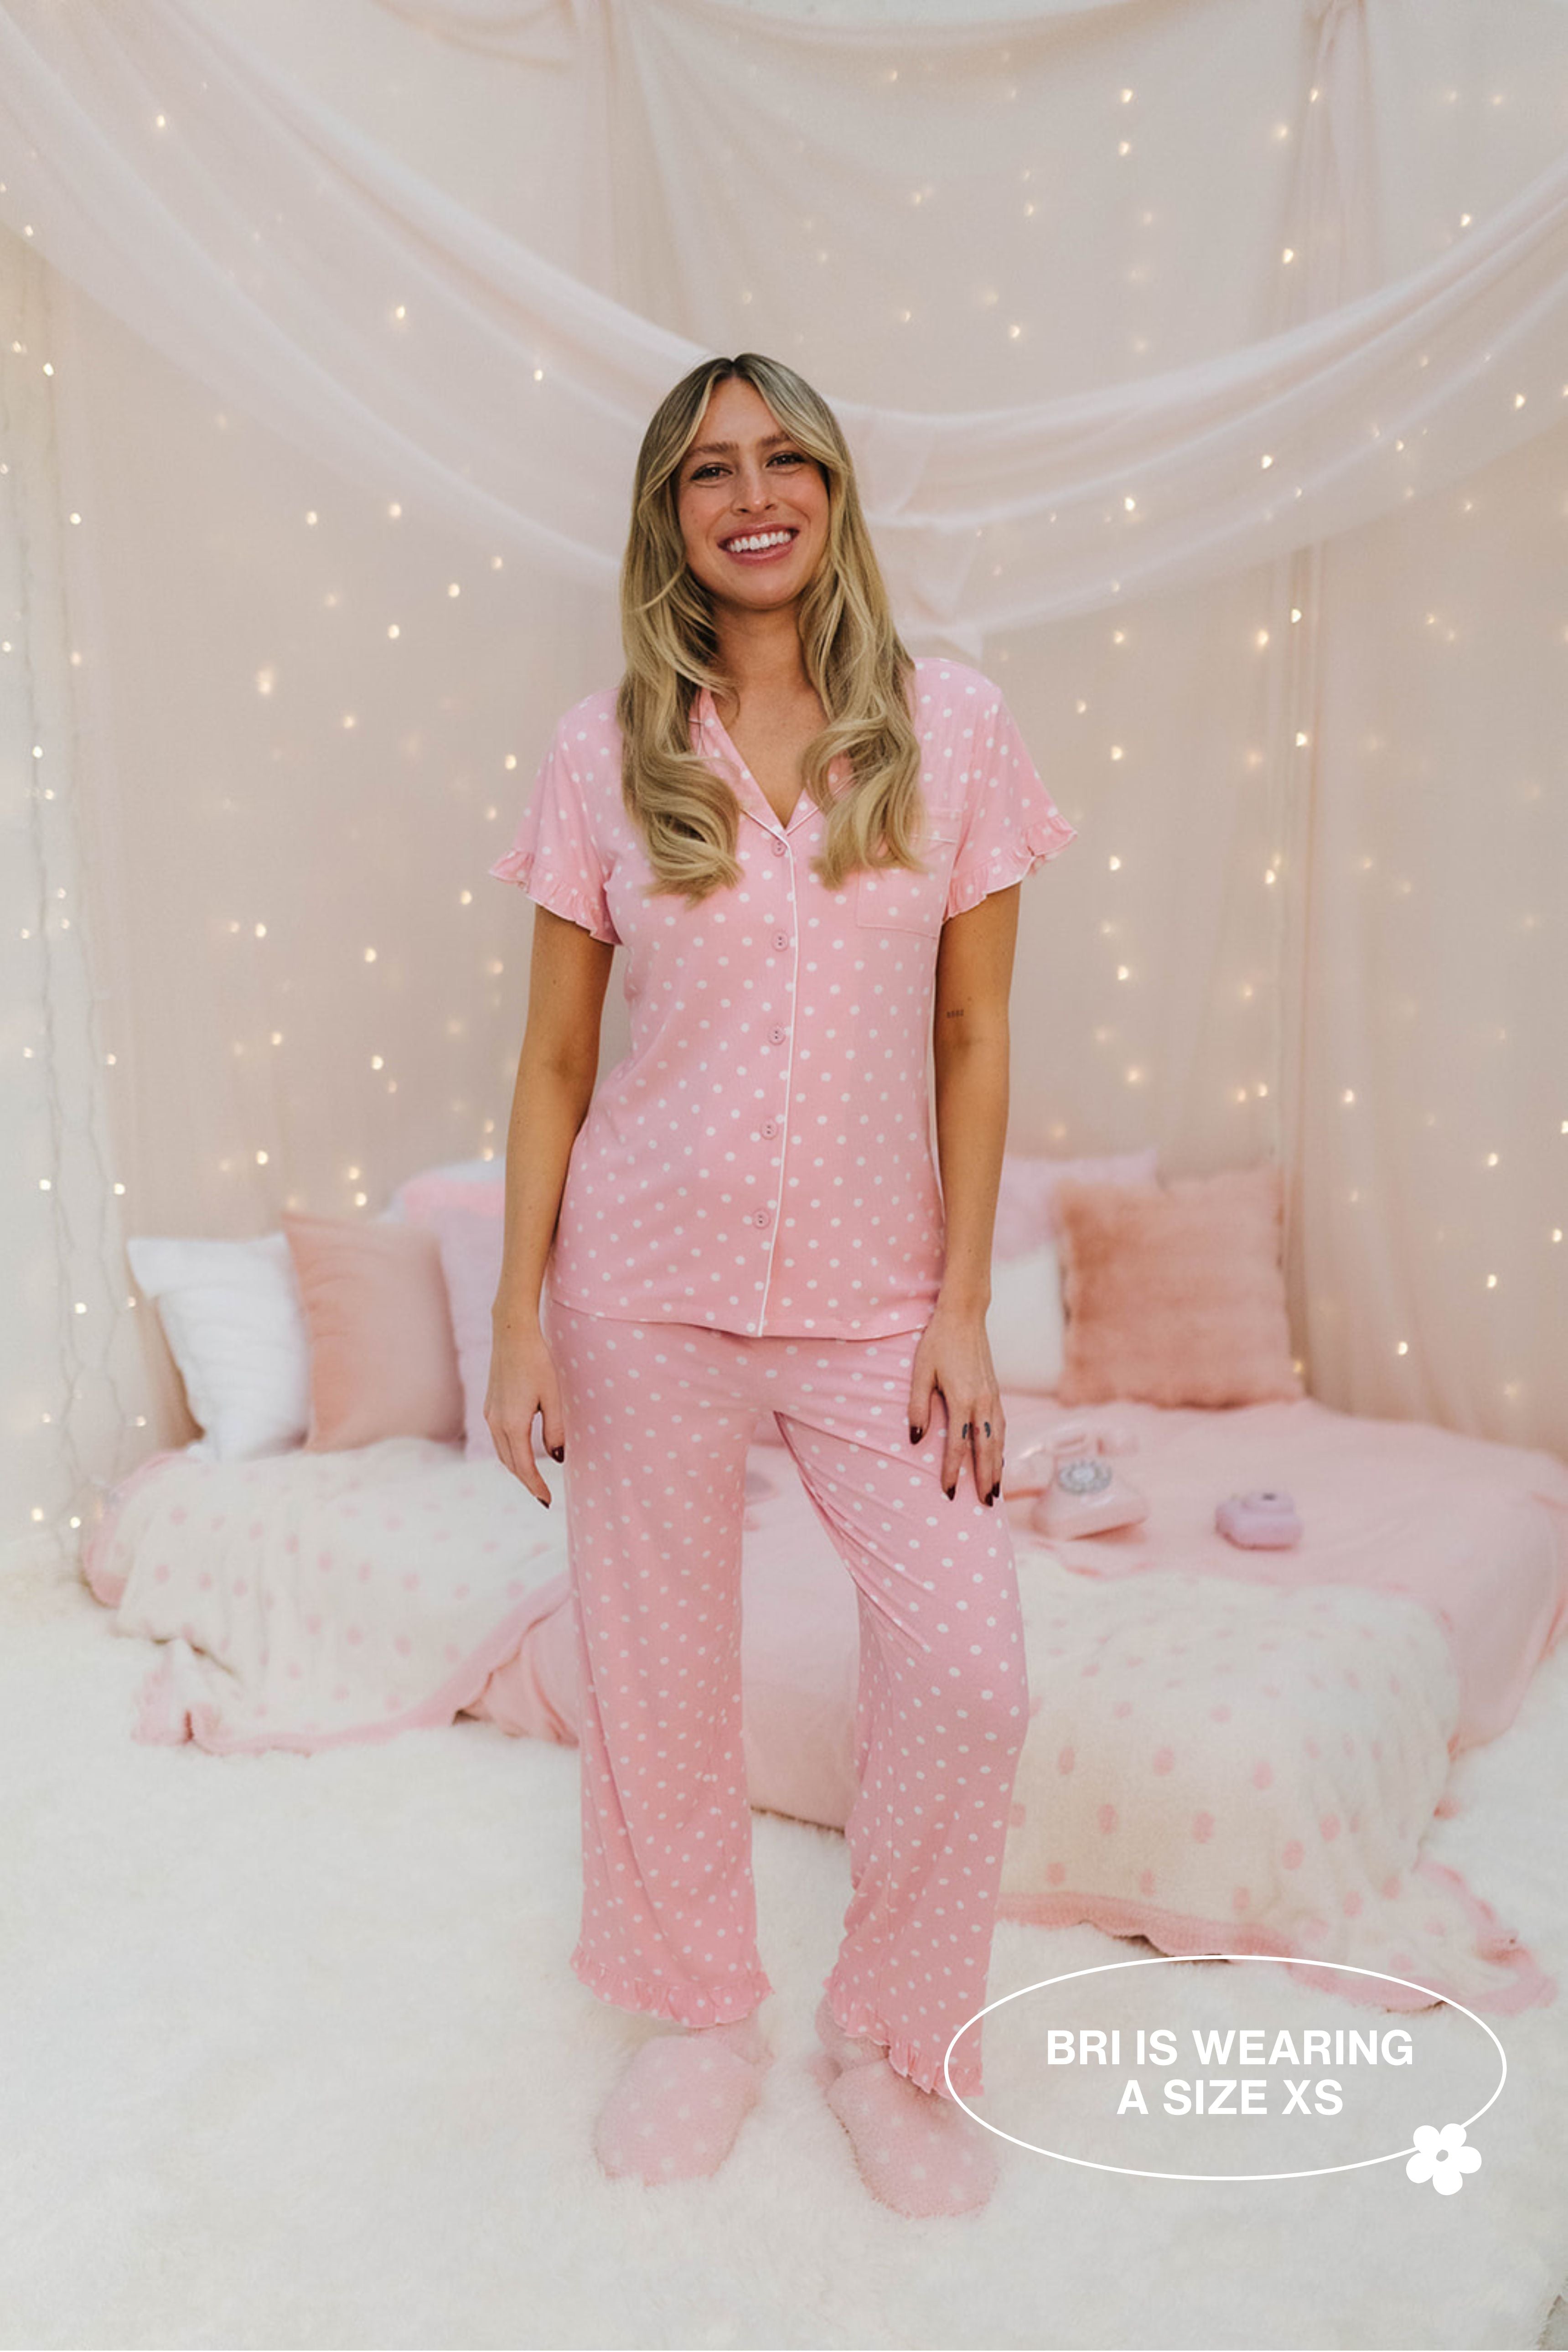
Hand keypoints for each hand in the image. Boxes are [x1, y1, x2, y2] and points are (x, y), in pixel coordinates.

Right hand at [484, 1318, 564, 1507]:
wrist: (512, 1335)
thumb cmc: (537, 1363)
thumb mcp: (552, 1397)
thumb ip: (555, 1431)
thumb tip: (557, 1458)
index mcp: (512, 1424)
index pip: (523, 1467)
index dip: (535, 1486)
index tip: (546, 1501)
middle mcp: (496, 1423)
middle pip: (510, 1464)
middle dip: (526, 1481)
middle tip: (542, 1496)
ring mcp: (490, 1414)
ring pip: (502, 1452)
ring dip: (516, 1468)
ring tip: (533, 1480)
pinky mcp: (490, 1406)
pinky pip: (499, 1439)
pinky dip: (510, 1453)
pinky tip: (521, 1453)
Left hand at [908, 1303, 1003, 1505]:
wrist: (964, 1316)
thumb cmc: (937, 1342)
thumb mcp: (920, 1372)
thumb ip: (918, 1407)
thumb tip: (915, 1440)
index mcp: (962, 1400)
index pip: (957, 1446)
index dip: (952, 1471)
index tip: (947, 1492)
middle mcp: (982, 1402)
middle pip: (986, 1450)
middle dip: (985, 1479)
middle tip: (984, 1504)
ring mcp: (993, 1397)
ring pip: (998, 1440)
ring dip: (997, 1467)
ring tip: (995, 1490)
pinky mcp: (996, 1392)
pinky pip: (1001, 1427)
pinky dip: (1001, 1447)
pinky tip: (998, 1458)